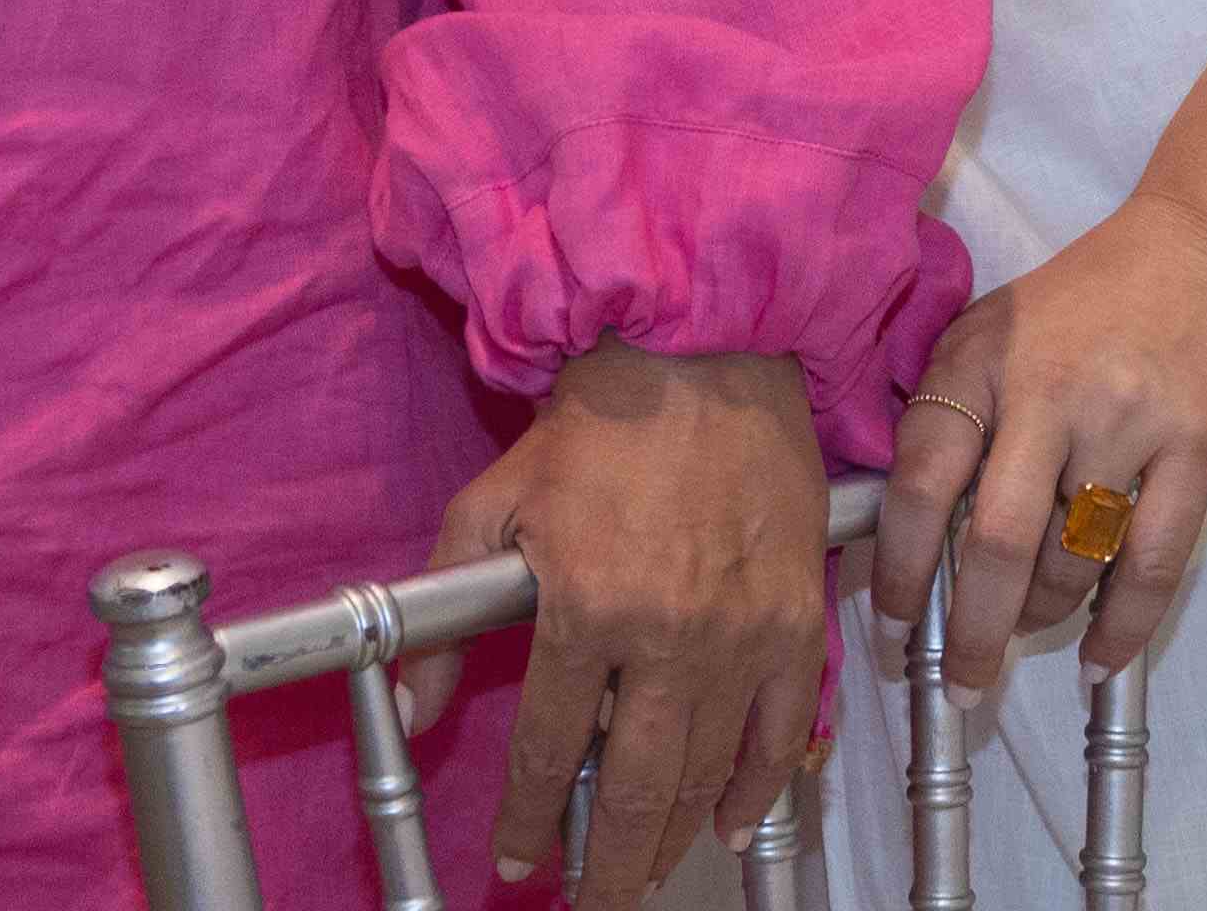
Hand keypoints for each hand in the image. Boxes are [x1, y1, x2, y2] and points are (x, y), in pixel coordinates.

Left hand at [423, 346, 832, 896]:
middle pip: (633, 791)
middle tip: (588, 900)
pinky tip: (729, 825)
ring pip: (704, 775)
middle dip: (605, 866)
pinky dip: (757, 792)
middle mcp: (668, 638)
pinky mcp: (796, 623)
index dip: (528, 819)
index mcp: (586, 608)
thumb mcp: (492, 502)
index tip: (517, 861)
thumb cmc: (599, 419)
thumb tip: (410, 709)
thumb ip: (444, 613)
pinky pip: (780, 735)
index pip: (547, 750)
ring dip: (670, 840)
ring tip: (641, 871)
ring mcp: (741, 636)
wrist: (708, 351)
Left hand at [874, 192, 1206, 697]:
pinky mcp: (1192, 440)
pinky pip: (1152, 561)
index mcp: (977, 359)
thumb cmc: (1084, 301)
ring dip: (1046, 616)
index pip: (918, 480)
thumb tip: (904, 540)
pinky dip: (1123, 626)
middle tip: (958, 680)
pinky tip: (1098, 658)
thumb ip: (951, 416)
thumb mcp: (991, 333)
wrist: (1199, 247)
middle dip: (969, 629)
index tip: (892, 623)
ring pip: (1071, 558)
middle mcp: (1044, 387)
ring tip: (1034, 627)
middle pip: (993, 540)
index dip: (897, 566)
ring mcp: (1123, 415)